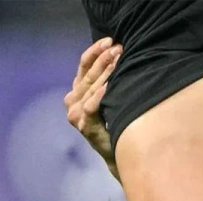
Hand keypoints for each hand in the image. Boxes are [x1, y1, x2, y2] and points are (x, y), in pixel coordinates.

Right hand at [64, 37, 121, 179]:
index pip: (83, 66)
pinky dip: (100, 95)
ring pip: (90, 88)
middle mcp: (73, 101)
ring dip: (104, 73)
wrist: (119, 153)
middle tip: (118, 48)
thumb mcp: (112, 98)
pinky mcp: (84, 126)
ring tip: (117, 60)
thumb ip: (110, 81)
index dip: (95, 52)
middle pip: (88, 74)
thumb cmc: (118, 123)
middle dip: (104, 59)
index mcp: (78, 91)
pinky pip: (91, 106)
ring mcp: (75, 114)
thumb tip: (123, 56)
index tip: (110, 40)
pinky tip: (110, 86)